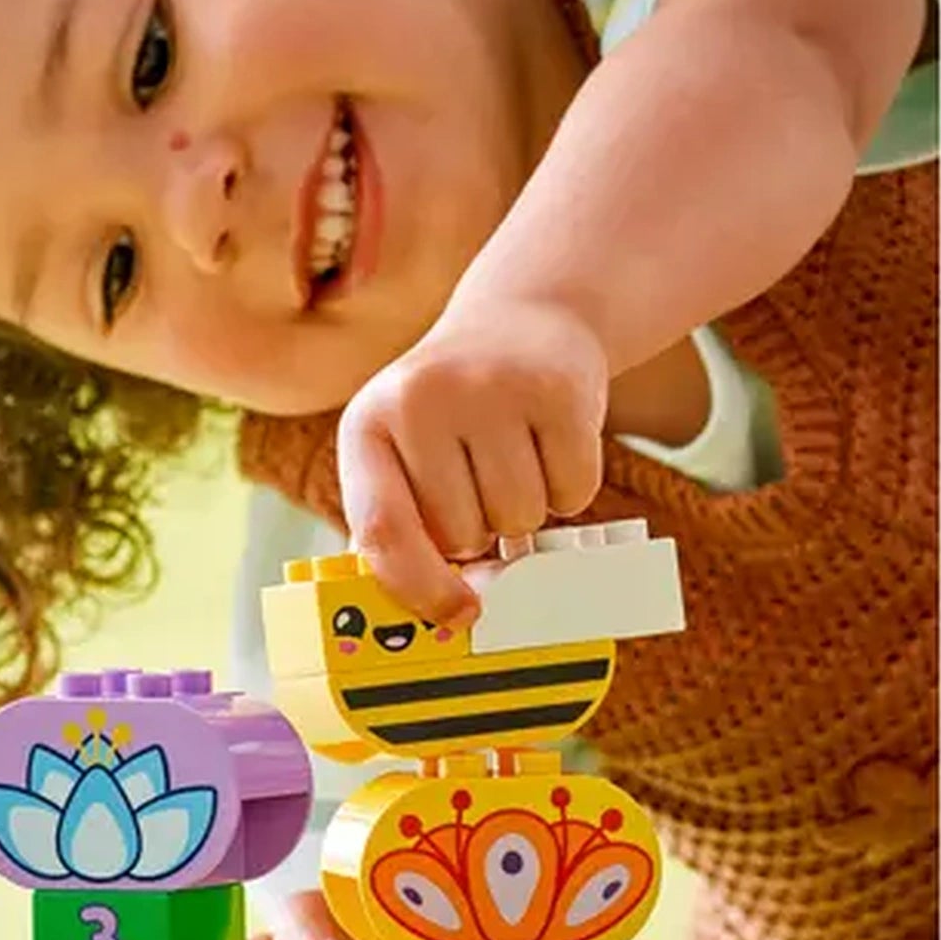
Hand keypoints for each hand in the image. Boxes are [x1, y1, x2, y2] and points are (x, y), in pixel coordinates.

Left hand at [335, 297, 607, 627]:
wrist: (521, 323)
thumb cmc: (451, 411)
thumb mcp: (398, 448)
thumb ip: (395, 522)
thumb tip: (421, 612)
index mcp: (367, 425)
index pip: (382, 528)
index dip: (416, 586)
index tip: (455, 617)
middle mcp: (421, 400)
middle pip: (462, 534)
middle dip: (478, 532)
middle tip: (479, 486)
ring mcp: (490, 389)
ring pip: (520, 519)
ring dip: (525, 512)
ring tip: (513, 459)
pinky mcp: (557, 389)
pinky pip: (574, 493)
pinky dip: (569, 489)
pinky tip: (549, 446)